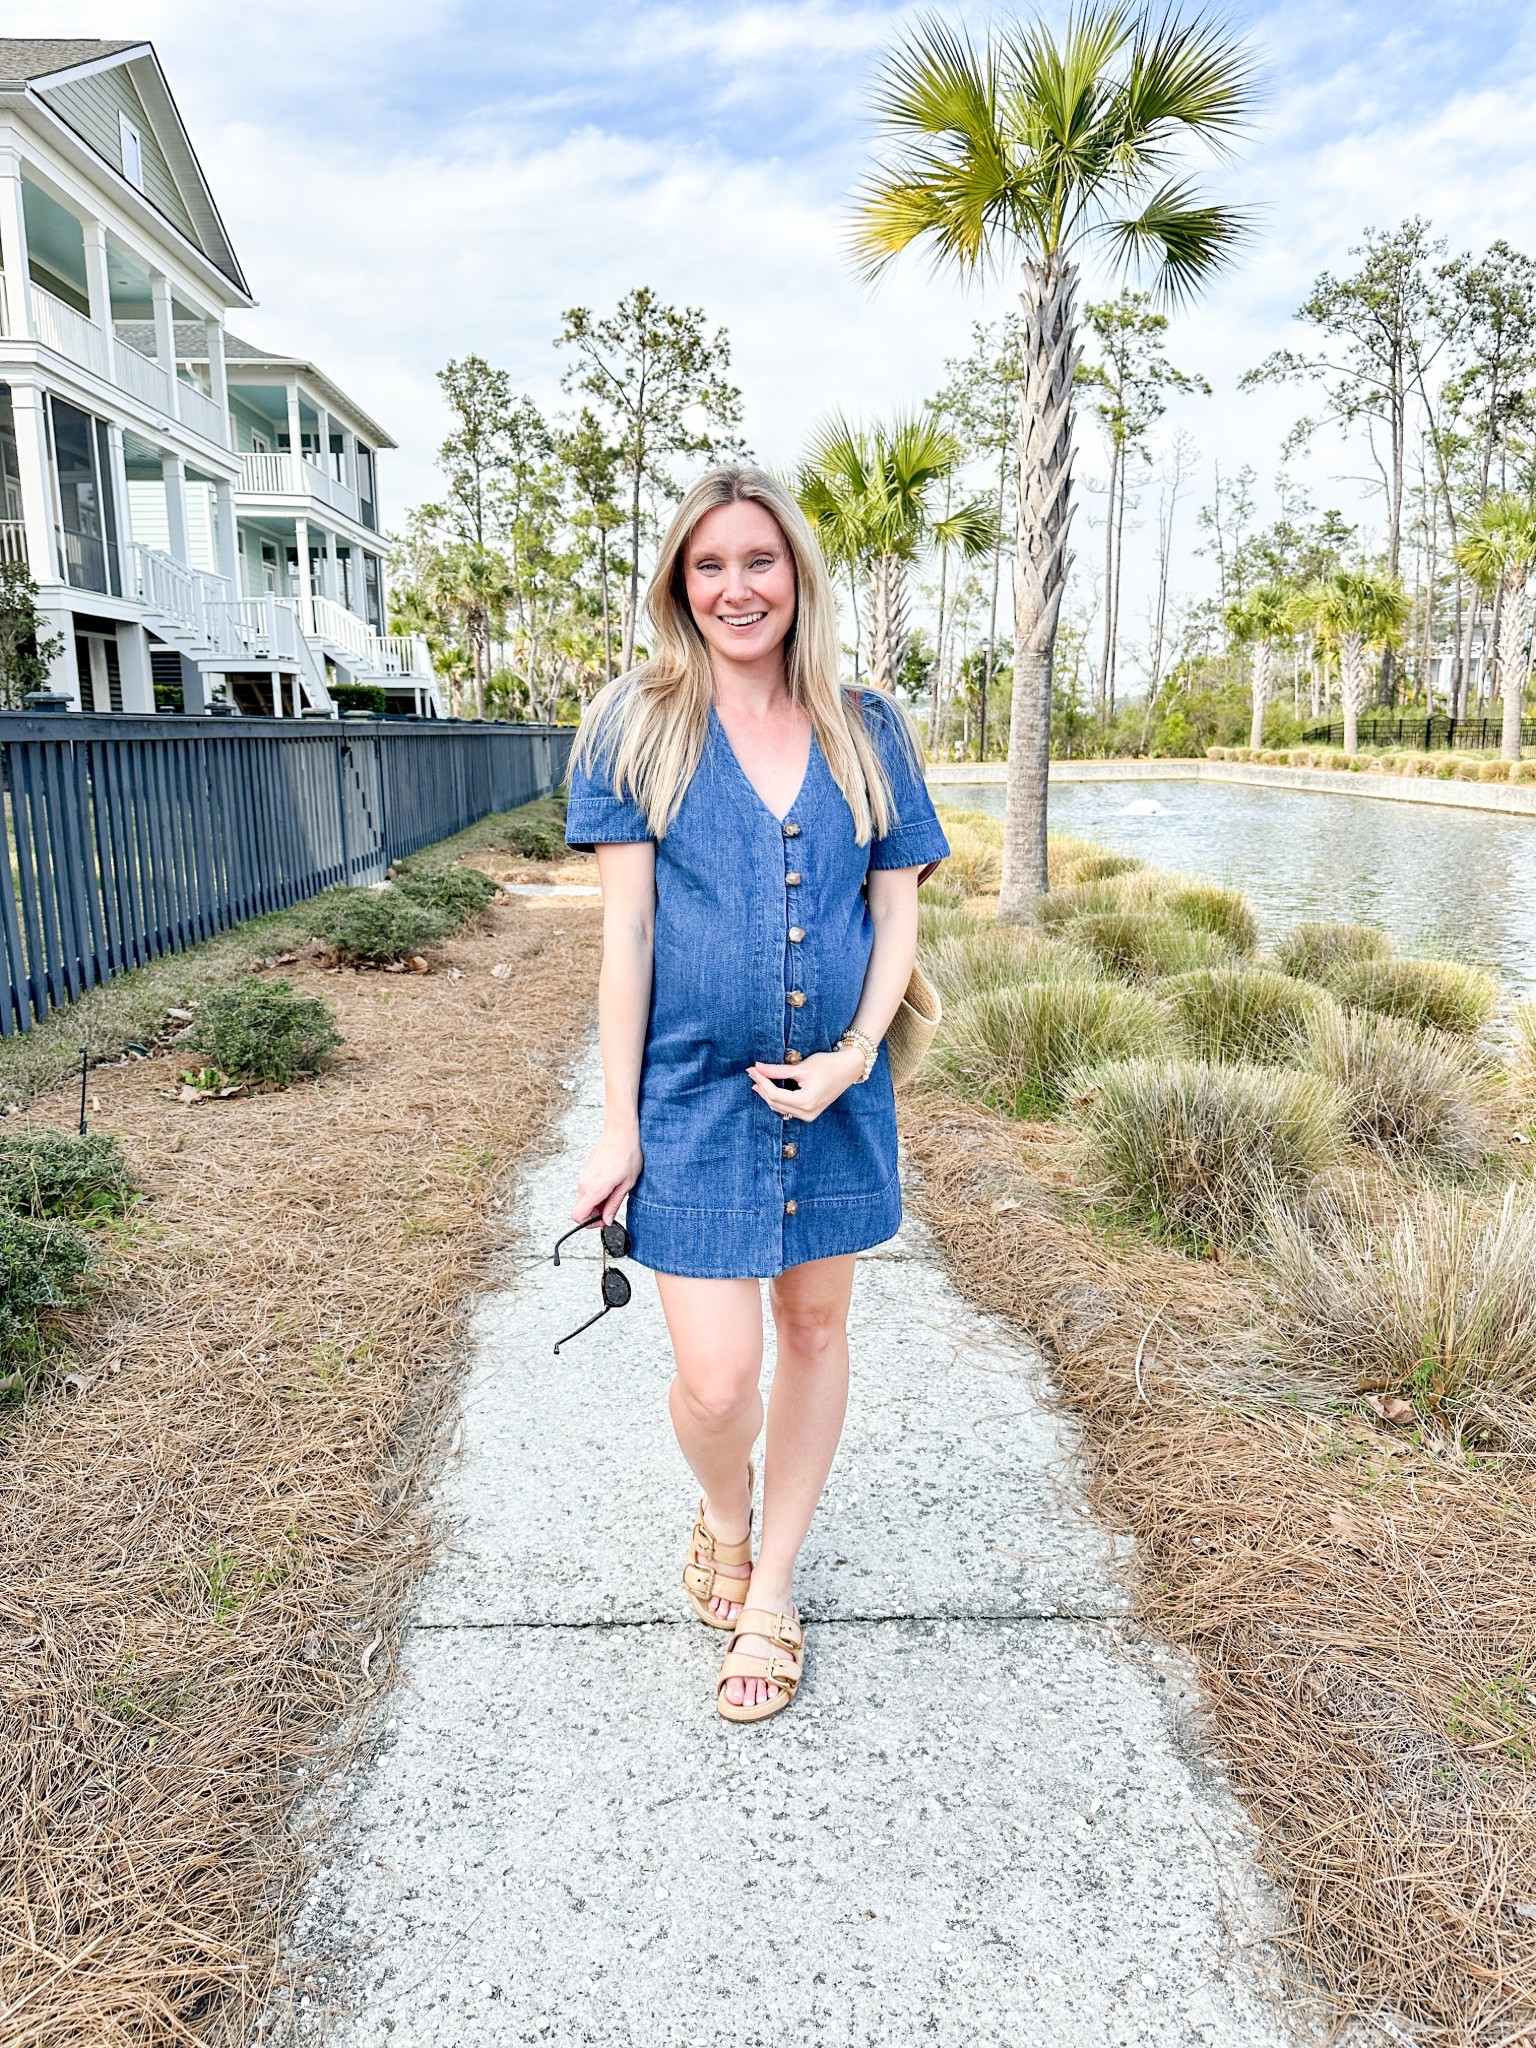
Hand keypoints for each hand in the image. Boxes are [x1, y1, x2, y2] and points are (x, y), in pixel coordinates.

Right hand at [572, 1126, 642, 1224]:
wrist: (621, 1133)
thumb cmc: (627, 1155)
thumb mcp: (626, 1185)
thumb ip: (613, 1205)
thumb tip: (606, 1219)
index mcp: (594, 1188)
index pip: (578, 1216)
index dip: (589, 1223)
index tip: (602, 1220)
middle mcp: (584, 1182)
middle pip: (579, 1209)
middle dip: (593, 1214)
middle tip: (610, 1209)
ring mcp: (583, 1175)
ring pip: (582, 1199)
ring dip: (595, 1203)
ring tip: (613, 1194)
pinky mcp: (585, 1170)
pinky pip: (584, 1188)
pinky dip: (594, 1193)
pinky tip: (609, 1186)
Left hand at [747, 1044, 865, 1122]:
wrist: (849, 1069)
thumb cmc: (828, 1065)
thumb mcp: (802, 1067)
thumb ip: (778, 1070)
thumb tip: (758, 1068)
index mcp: (806, 1102)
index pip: (775, 1094)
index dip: (761, 1081)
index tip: (752, 1069)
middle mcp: (807, 1113)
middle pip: (775, 1102)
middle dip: (761, 1087)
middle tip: (752, 1072)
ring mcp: (809, 1115)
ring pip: (779, 1108)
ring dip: (766, 1094)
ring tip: (756, 1079)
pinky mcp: (809, 1113)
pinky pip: (787, 1109)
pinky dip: (776, 1099)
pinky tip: (768, 1089)